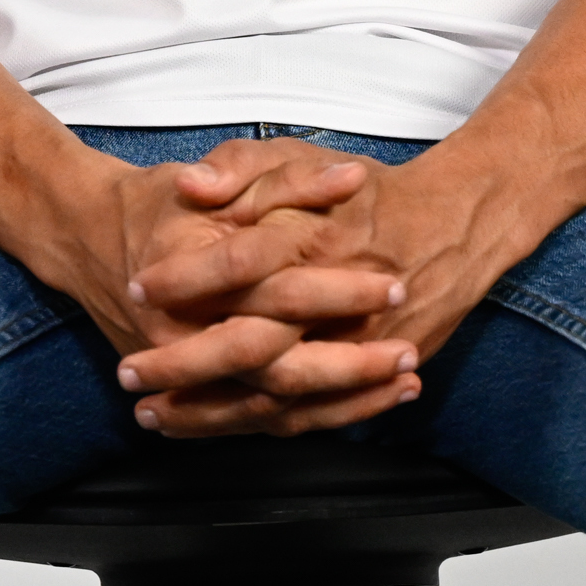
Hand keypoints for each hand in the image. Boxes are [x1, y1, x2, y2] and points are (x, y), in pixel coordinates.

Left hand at [119, 149, 526, 436]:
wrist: (453, 225)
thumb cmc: (369, 192)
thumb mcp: (300, 158)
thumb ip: (243, 165)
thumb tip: (191, 186)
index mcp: (312, 238)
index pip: (237, 263)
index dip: (183, 279)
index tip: (135, 286)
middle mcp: (334, 299)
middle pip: (251, 346)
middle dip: (184, 366)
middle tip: (131, 375)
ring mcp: (356, 343)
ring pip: (276, 392)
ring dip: (212, 412)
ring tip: (156, 416)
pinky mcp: (369, 372)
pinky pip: (311, 413)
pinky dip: (259, 425)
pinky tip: (216, 428)